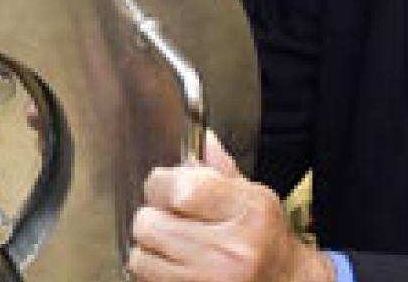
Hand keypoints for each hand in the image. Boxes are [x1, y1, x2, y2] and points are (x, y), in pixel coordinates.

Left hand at [128, 131, 333, 281]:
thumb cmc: (266, 240)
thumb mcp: (255, 198)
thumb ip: (221, 170)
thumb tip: (202, 140)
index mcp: (247, 213)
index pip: (179, 190)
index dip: (163, 183)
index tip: (167, 185)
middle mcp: (229, 250)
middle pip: (149, 222)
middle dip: (155, 215)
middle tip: (174, 217)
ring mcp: (208, 280)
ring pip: (141, 254)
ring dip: (152, 246)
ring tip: (175, 243)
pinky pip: (145, 276)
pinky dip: (153, 267)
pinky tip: (176, 262)